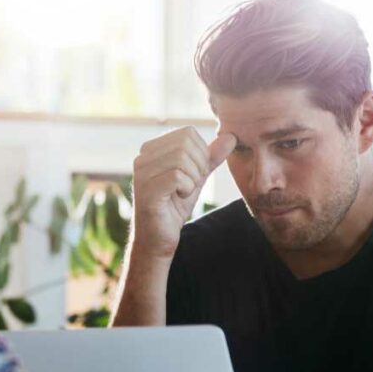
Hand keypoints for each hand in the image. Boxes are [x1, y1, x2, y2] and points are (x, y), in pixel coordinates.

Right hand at [130, 126, 235, 259]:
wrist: (158, 238)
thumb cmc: (174, 206)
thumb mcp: (196, 177)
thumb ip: (211, 157)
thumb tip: (230, 137)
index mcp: (152, 148)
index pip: (188, 132)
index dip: (202, 153)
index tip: (196, 174)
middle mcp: (142, 157)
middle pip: (186, 143)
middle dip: (199, 165)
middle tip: (192, 184)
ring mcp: (141, 173)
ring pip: (182, 158)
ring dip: (193, 179)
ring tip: (184, 192)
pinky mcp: (146, 190)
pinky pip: (177, 177)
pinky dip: (187, 188)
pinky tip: (179, 197)